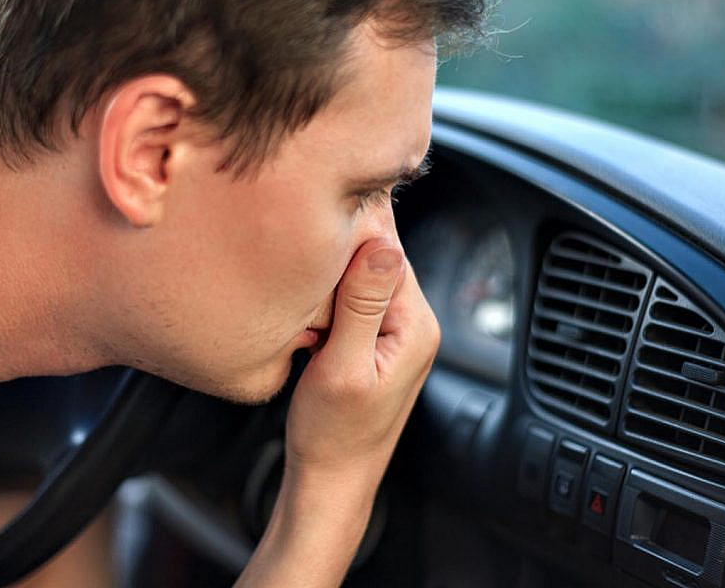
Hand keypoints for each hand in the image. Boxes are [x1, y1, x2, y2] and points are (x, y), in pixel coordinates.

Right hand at [285, 237, 439, 481]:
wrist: (330, 480)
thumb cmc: (333, 435)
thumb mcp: (342, 366)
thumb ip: (362, 304)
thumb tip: (385, 244)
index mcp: (416, 324)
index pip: (387, 250)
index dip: (346, 244)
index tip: (312, 248)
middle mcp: (415, 323)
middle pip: (374, 260)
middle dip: (334, 269)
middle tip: (308, 307)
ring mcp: (396, 333)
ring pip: (358, 279)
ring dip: (327, 291)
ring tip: (310, 326)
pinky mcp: (375, 342)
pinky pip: (351, 303)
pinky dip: (326, 309)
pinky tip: (312, 333)